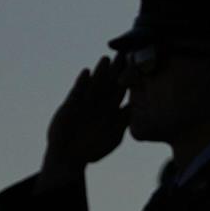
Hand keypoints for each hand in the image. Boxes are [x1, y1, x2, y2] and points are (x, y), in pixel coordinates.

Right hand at [37, 55, 128, 190]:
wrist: (69, 158)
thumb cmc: (94, 149)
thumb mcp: (114, 136)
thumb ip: (124, 122)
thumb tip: (138, 108)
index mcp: (113, 107)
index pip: (124, 88)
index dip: (131, 76)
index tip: (140, 64)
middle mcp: (100, 101)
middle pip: (110, 81)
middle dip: (117, 67)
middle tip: (125, 52)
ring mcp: (85, 101)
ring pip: (95, 83)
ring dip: (100, 71)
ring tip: (106, 58)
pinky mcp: (70, 105)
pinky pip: (77, 91)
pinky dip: (82, 81)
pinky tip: (86, 72)